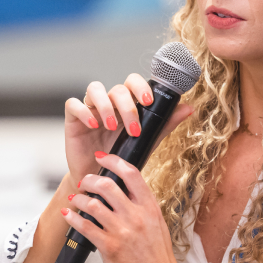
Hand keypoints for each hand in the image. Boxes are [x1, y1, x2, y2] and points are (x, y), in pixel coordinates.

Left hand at [62, 153, 191, 262]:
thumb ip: (141, 206)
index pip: (131, 174)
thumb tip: (122, 191)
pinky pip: (85, 227)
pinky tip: (69, 215)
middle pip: (107, 185)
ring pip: (93, 205)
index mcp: (150, 207)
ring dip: (79, 199)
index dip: (114, 161)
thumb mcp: (156, 223)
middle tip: (84, 181)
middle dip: (90, 179)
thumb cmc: (158, 255)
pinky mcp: (109, 248)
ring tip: (75, 199)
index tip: (102, 157)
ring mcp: (123, 232)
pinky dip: (73, 218)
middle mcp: (136, 216)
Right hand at [64, 75, 192, 186]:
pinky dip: (84, 111)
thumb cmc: (123, 159)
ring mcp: (90, 109)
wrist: (101, 180)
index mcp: (127, 105)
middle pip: (117, 88)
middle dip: (127, 105)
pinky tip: (93, 125)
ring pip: (95, 89)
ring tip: (112, 126)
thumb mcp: (147, 141)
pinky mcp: (73, 120)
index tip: (149, 102)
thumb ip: (164, 124)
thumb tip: (189, 108)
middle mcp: (109, 103)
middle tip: (134, 127)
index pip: (132, 83)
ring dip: (106, 105)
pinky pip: (73, 104)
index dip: (140, 86)